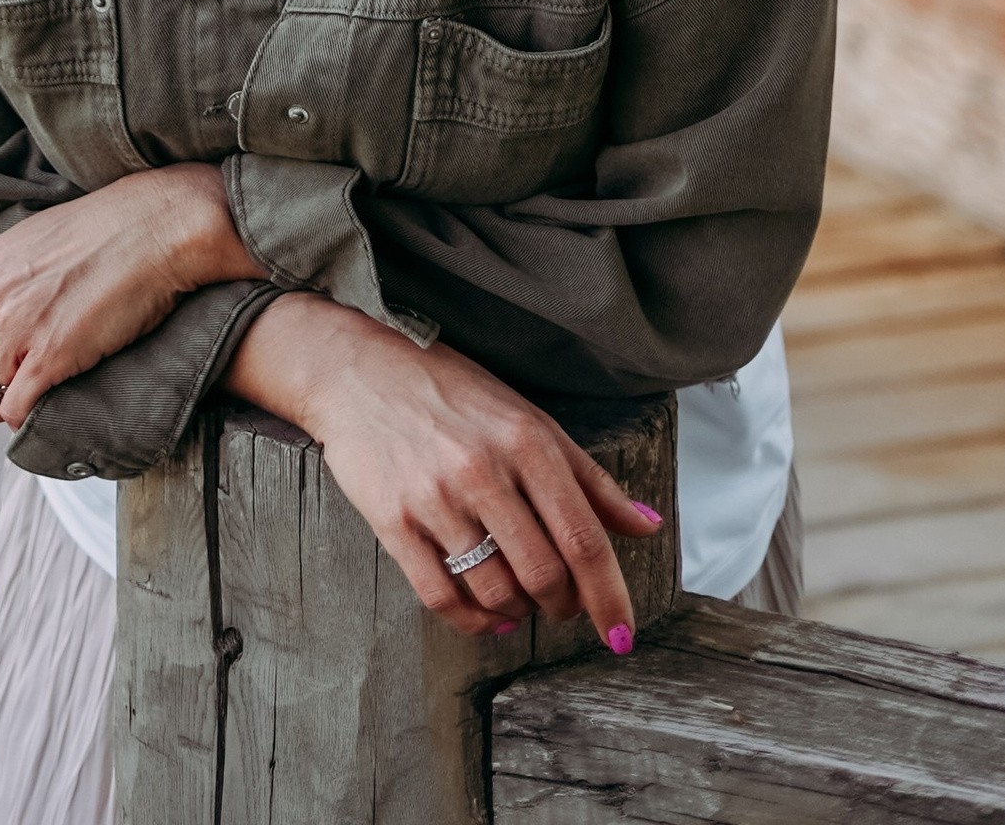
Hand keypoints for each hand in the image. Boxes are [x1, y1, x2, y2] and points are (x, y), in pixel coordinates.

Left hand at [0, 164, 262, 429]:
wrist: (150, 228)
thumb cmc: (94, 236)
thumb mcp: (22, 247)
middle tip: (24, 384)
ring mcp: (15, 329)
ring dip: (12, 407)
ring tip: (40, 392)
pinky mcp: (49, 355)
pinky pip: (17, 411)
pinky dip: (31, 417)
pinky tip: (52, 401)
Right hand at [229, 294, 662, 647]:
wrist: (357, 370)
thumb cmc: (450, 392)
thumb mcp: (527, 416)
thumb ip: (588, 477)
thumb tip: (646, 525)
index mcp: (526, 439)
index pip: (584, 538)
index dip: (610, 596)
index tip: (622, 634)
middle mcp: (484, 468)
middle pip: (544, 574)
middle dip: (562, 605)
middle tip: (560, 603)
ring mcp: (436, 496)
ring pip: (496, 592)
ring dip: (518, 612)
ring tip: (520, 600)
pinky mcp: (394, 520)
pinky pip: (441, 597)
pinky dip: (473, 622)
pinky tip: (486, 613)